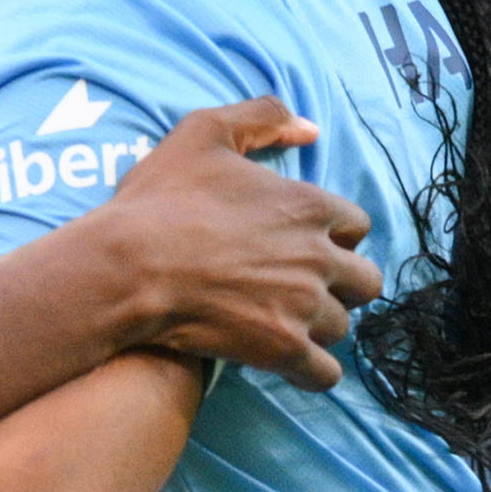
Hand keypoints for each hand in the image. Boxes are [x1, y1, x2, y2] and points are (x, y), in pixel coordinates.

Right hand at [89, 101, 376, 388]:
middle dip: (340, 286)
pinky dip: (314, 372)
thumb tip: (310, 131)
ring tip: (288, 326)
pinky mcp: (282, 349)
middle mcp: (318, 256)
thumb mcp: (204, 132)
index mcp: (309, 206)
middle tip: (304, 290)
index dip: (334, 237)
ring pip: (341, 326)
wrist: (125, 268)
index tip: (306, 245)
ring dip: (320, 327)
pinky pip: (324, 373)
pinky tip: (292, 365)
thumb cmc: (159, 201)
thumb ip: (263, 118)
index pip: (356, 226)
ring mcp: (303, 306)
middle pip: (364, 281)